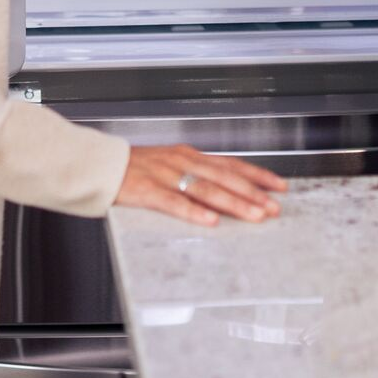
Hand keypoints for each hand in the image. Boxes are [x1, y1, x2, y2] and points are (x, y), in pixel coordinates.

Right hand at [115, 145, 286, 227]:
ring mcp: (165, 175)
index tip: (279, 186)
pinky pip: (174, 202)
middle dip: (253, 193)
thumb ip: (193, 174)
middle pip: (224, 178)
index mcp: (188, 156)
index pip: (231, 164)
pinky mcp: (146, 190)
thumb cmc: (132, 169)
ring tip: (254, 215)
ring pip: (206, 189)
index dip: (257, 175)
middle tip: (274, 207)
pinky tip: (211, 221)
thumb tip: (224, 190)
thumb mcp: (168, 164)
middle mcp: (181, 162)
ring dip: (234, 203)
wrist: (97, 163)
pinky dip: (194, 211)